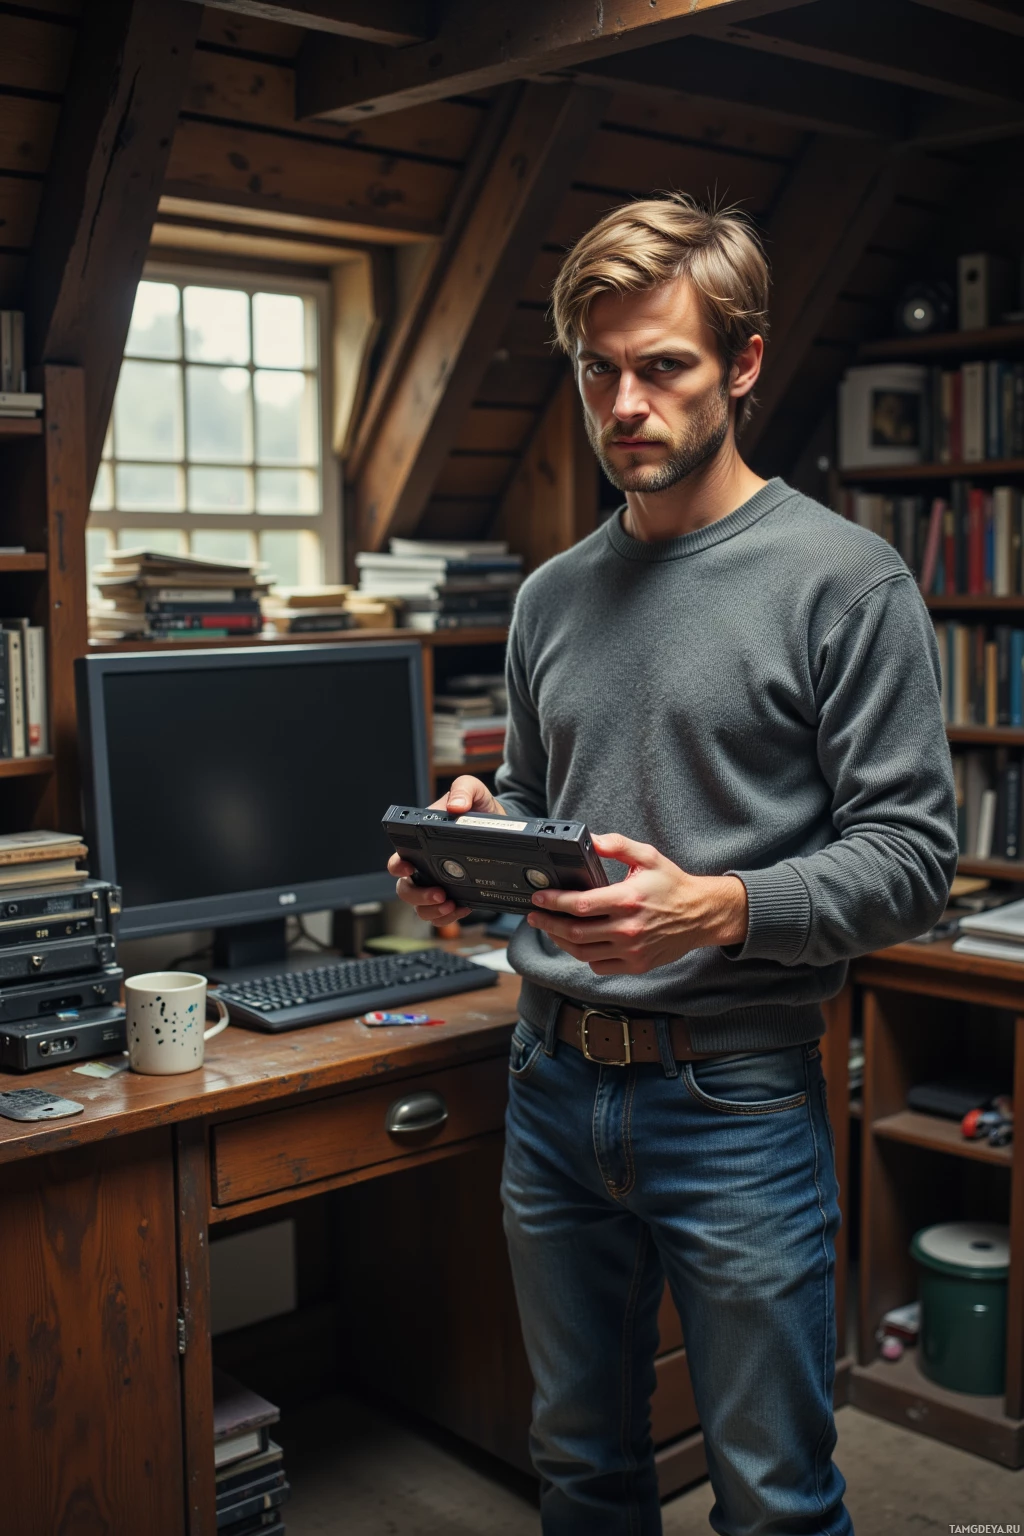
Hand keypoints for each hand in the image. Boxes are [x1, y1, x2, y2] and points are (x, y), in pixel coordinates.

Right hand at [388, 775, 506, 925]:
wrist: (506, 830)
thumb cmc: (481, 809)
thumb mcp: (475, 791)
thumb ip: (464, 790)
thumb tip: (456, 806)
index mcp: (420, 842)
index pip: (398, 858)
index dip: (397, 866)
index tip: (408, 868)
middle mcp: (424, 866)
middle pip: (405, 889)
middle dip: (418, 895)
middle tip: (440, 893)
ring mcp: (437, 884)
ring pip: (421, 907)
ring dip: (432, 911)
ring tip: (451, 904)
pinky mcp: (454, 896)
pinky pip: (442, 915)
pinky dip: (449, 917)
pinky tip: (463, 908)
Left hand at [526, 832, 747, 974]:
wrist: (701, 914)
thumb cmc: (673, 885)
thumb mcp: (647, 856)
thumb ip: (616, 845)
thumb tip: (589, 839)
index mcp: (627, 899)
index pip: (580, 905)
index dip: (554, 902)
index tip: (538, 898)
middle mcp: (628, 928)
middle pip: (575, 932)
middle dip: (548, 924)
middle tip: (534, 916)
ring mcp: (632, 950)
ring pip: (583, 952)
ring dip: (561, 941)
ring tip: (550, 929)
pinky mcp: (636, 964)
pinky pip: (599, 965)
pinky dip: (584, 956)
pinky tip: (578, 943)